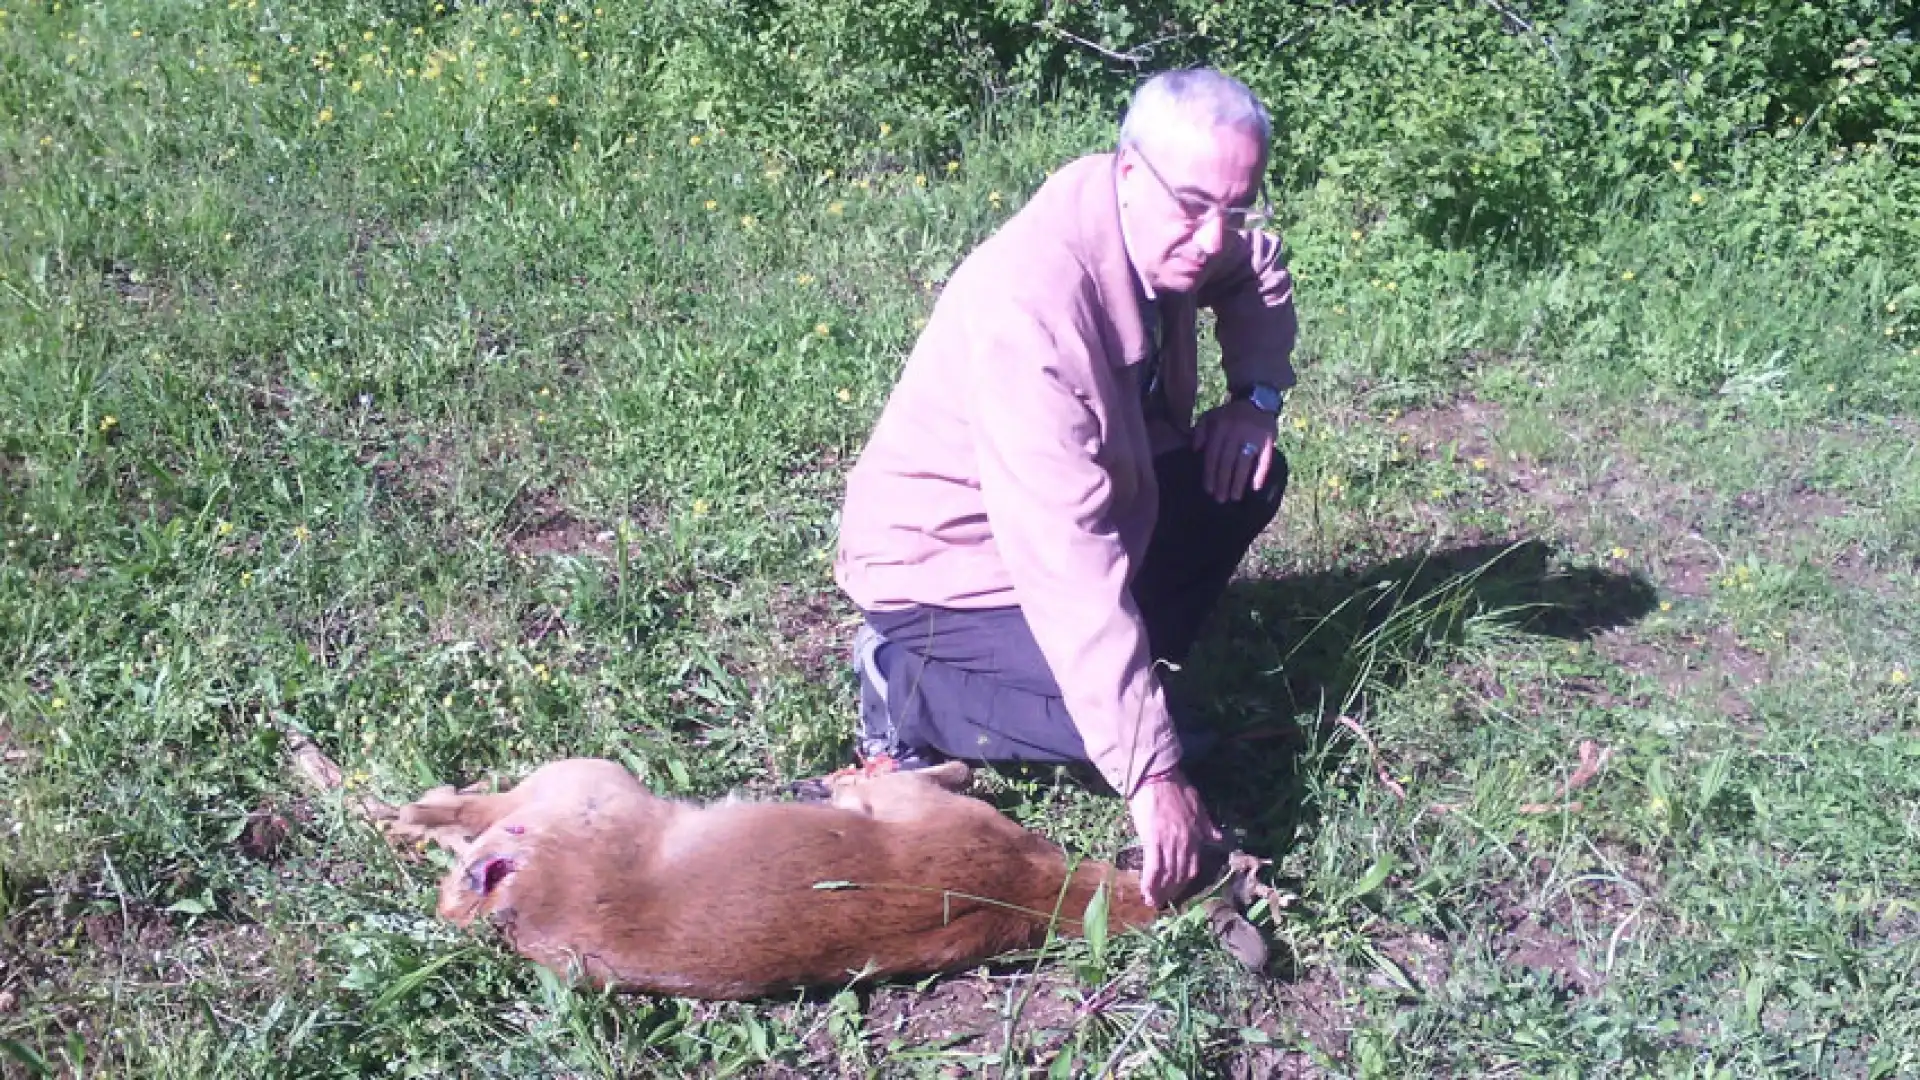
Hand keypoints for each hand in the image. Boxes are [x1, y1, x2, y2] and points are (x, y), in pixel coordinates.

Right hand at [1126, 768, 1223, 907]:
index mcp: (1197, 836)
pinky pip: (1153, 867)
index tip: (1176, 891)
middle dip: (1171, 891)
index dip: (1183, 882)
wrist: (1157, 776)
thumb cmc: (1177, 788)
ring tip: (1153, 901)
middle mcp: (1185, 843)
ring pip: (1167, 874)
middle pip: (1179, 875)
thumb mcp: (1199, 806)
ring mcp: (1169, 843)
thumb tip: (1218, 837)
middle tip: (1163, 902)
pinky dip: (1150, 882)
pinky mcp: (1153, 840)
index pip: (1192, 866)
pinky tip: (1146, 892)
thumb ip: (1207, 825)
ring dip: (1160, 891)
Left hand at [1191, 399, 1277, 502]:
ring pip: (1244, 462)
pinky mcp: (1268, 440)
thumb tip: (1195, 450)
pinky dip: (1260, 474)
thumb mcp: (1210, 417)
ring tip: (1234, 497)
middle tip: (1220, 499)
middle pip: (1227, 462)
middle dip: (1223, 482)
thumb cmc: (1229, 414)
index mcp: (1220, 427)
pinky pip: (1265, 459)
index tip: (1208, 490)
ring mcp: (1253, 436)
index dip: (1210, 474)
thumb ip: (1200, 431)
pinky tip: (1254, 487)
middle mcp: (1236, 432)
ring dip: (1238, 482)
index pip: (1213, 455)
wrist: (1257, 400)